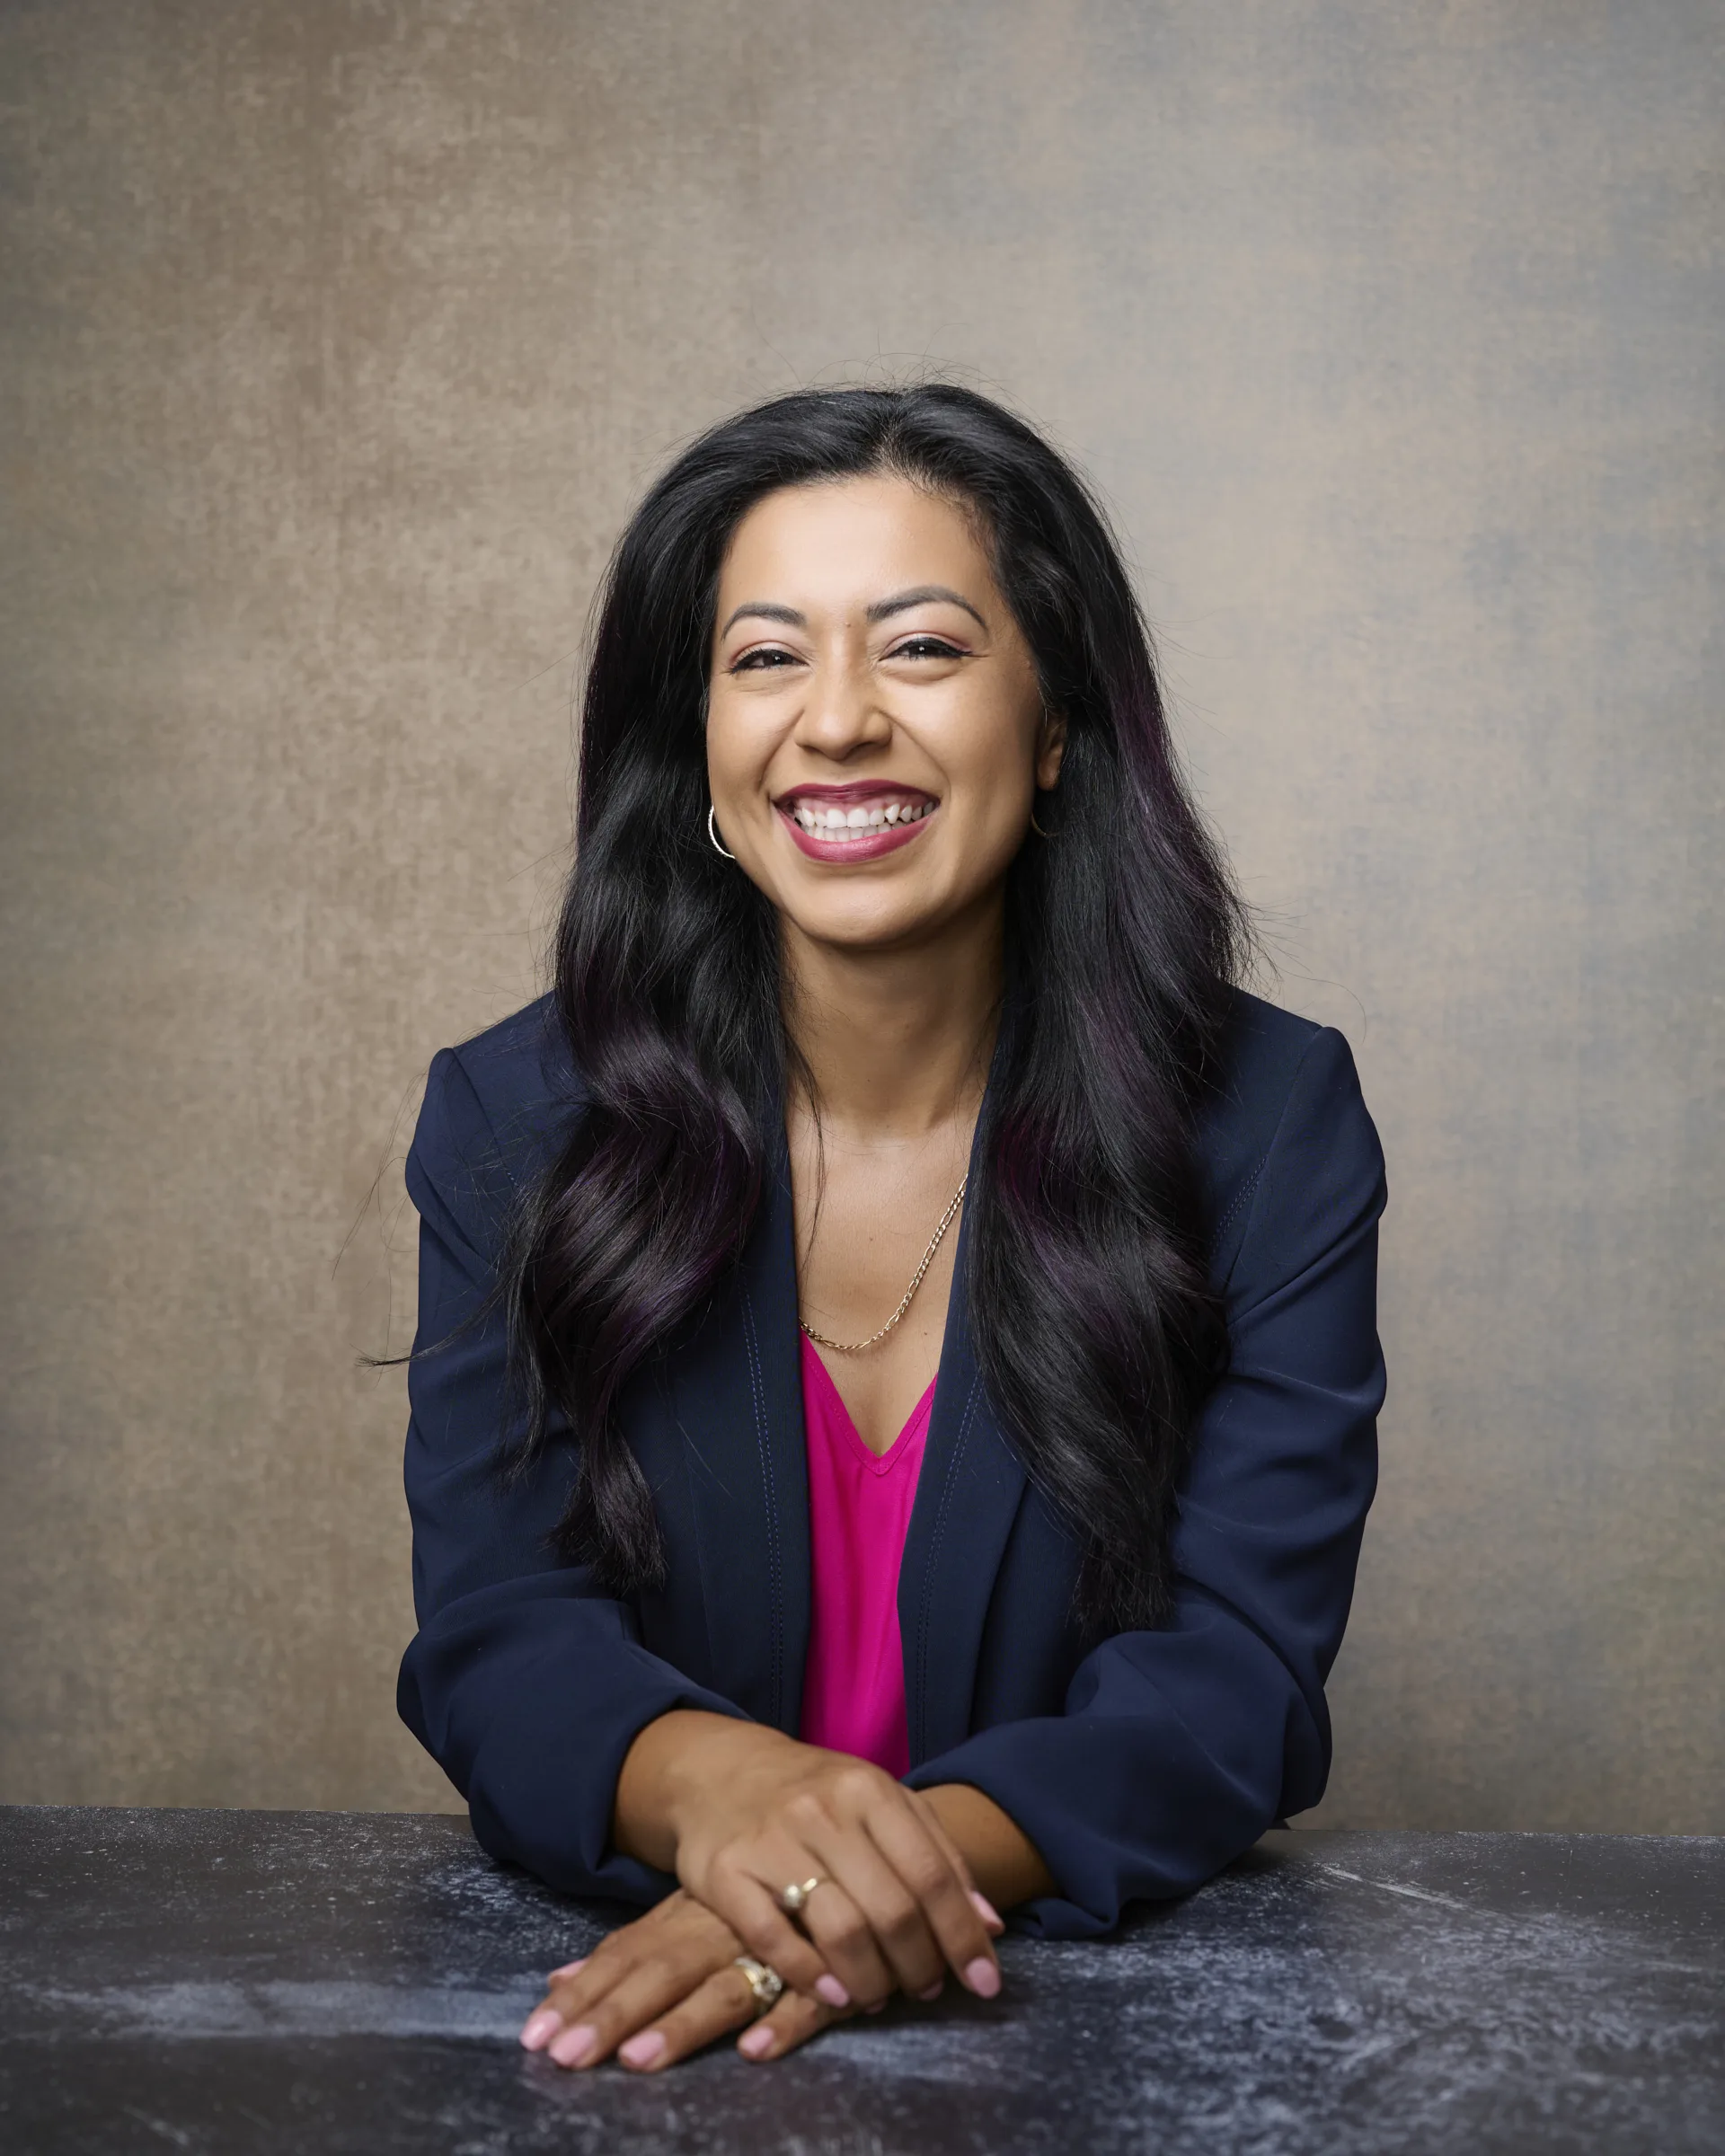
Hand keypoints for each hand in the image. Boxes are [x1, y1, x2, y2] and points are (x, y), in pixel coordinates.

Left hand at [517, 1888, 846, 2069]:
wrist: (848, 1839)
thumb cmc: (759, 1887)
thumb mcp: (692, 1908)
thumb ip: (636, 1946)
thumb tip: (556, 1983)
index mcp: (687, 1915)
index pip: (625, 1955)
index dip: (582, 1996)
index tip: (535, 2036)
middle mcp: (721, 1929)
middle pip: (660, 1972)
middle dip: (612, 2016)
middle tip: (566, 2058)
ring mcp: (774, 1948)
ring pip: (725, 1988)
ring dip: (683, 2025)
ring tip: (639, 2059)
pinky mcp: (827, 1970)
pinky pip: (807, 1999)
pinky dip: (783, 2023)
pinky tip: (754, 2051)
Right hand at [614, 1713, 1005, 2013]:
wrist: (719, 1771)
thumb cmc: (816, 1795)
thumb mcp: (881, 1804)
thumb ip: (936, 1855)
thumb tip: (989, 1925)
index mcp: (869, 1790)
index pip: (932, 1874)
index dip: (963, 1937)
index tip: (985, 1984)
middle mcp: (823, 1812)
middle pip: (892, 1910)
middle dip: (920, 1965)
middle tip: (925, 1989)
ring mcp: (772, 1842)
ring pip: (840, 1930)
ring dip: (871, 1980)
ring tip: (880, 1996)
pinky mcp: (725, 1873)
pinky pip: (773, 1939)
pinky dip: (810, 1977)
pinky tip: (833, 1994)